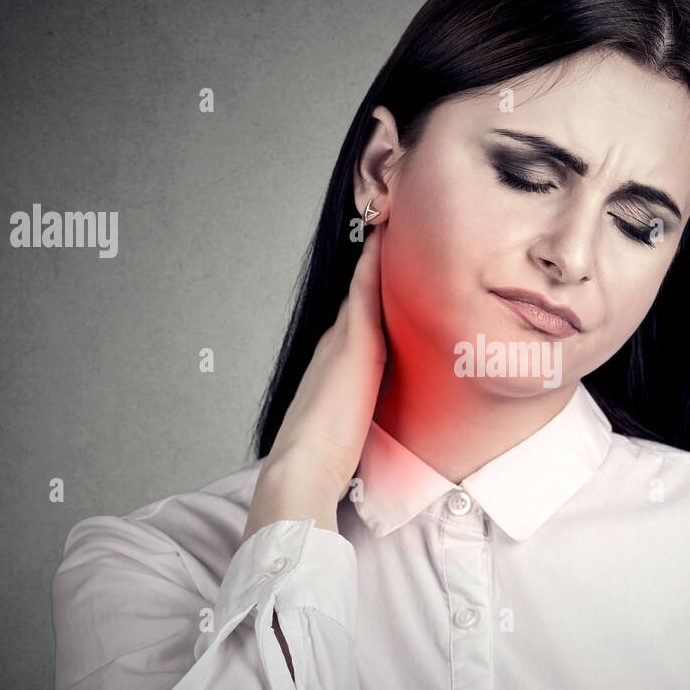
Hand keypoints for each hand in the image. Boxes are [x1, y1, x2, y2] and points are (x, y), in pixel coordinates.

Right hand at [242, 230, 385, 539]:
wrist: (303, 468)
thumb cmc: (325, 460)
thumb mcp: (344, 428)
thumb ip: (357, 413)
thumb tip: (371, 419)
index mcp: (333, 366)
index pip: (354, 322)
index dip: (365, 295)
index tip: (379, 270)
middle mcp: (333, 346)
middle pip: (356, 298)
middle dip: (369, 268)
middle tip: (384, 229)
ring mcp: (342, 342)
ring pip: (361, 288)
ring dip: (372, 258)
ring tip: (387, 222)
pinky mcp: (355, 343)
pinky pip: (365, 291)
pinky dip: (372, 265)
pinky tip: (385, 238)